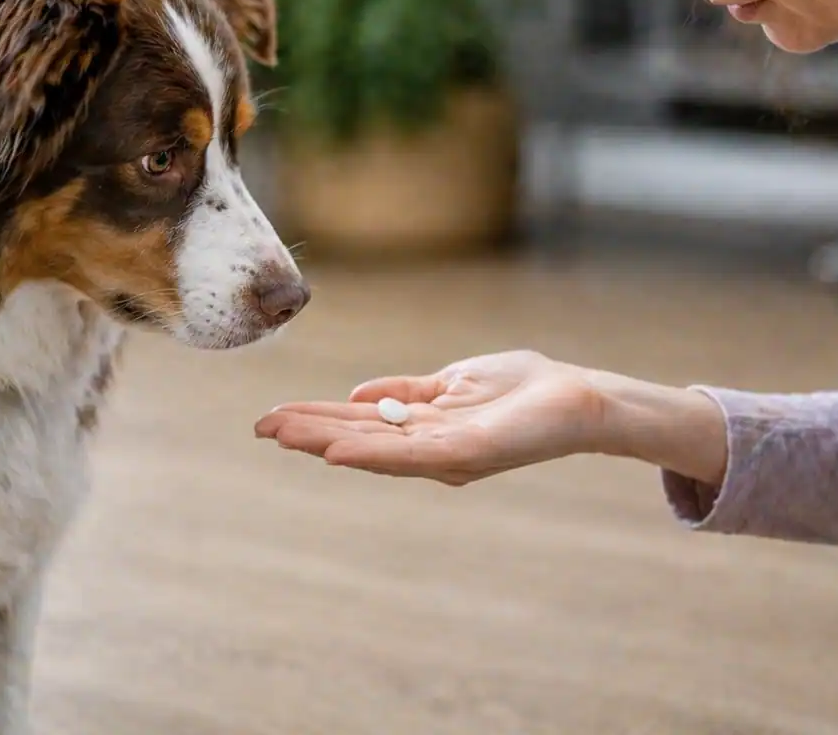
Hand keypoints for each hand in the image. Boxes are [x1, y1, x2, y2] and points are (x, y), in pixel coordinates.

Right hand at [252, 350, 606, 484]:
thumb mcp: (451, 382)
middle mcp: (426, 448)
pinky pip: (410, 455)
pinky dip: (372, 454)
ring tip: (284, 435)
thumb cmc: (522, 389)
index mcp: (420, 428)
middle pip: (358, 438)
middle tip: (261, 428)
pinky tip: (338, 452)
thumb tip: (357, 392)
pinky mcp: (466, 451)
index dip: (316, 418)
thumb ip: (406, 390)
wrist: (576, 400)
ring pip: (374, 448)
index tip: (272, 415)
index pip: (358, 422)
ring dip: (327, 442)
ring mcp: (444, 453)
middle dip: (309, 433)